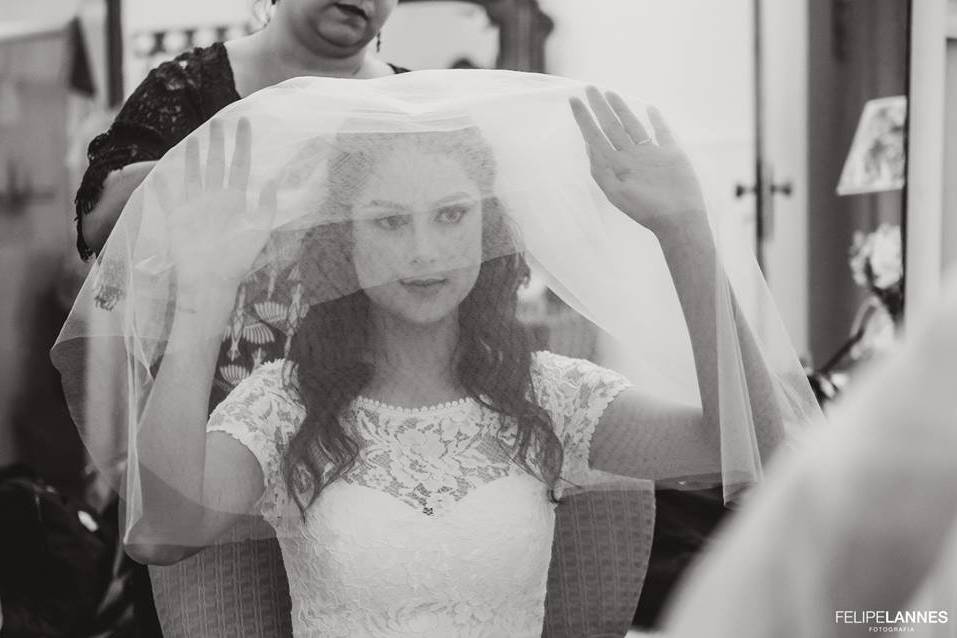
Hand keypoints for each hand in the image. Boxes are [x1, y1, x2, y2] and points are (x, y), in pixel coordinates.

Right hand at [153, 117, 276, 298]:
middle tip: (219, 121)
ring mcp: (195, 207)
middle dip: (218, 143)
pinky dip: (163, 186)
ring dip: (193, 157)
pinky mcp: (176, 218)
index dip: (242, 145)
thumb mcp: (258, 232)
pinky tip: (160, 173)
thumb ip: (266, 208)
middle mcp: (215, 200)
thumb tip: (273, 181)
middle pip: (217, 164)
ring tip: (194, 139)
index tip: (244, 124)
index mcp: (236, 201)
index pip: (241, 166)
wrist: (211, 280)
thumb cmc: (237, 260)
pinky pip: (168, 197)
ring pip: (193, 174)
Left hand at [570, 87, 706, 235]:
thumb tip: (588, 144)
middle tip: (589, 87)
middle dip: (599, 108)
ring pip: (632, 126)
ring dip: (622, 109)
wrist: (677, 219)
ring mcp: (650, 154)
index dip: (584, 119)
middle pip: (611, 127)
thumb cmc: (645, 209)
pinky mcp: (670, 153)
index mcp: (615, 166)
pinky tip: (650, 109)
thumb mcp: (615, 191)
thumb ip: (600, 168)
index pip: (595, 137)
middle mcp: (630, 158)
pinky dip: (656, 120)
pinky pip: (662, 132)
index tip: (573, 100)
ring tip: (610, 93)